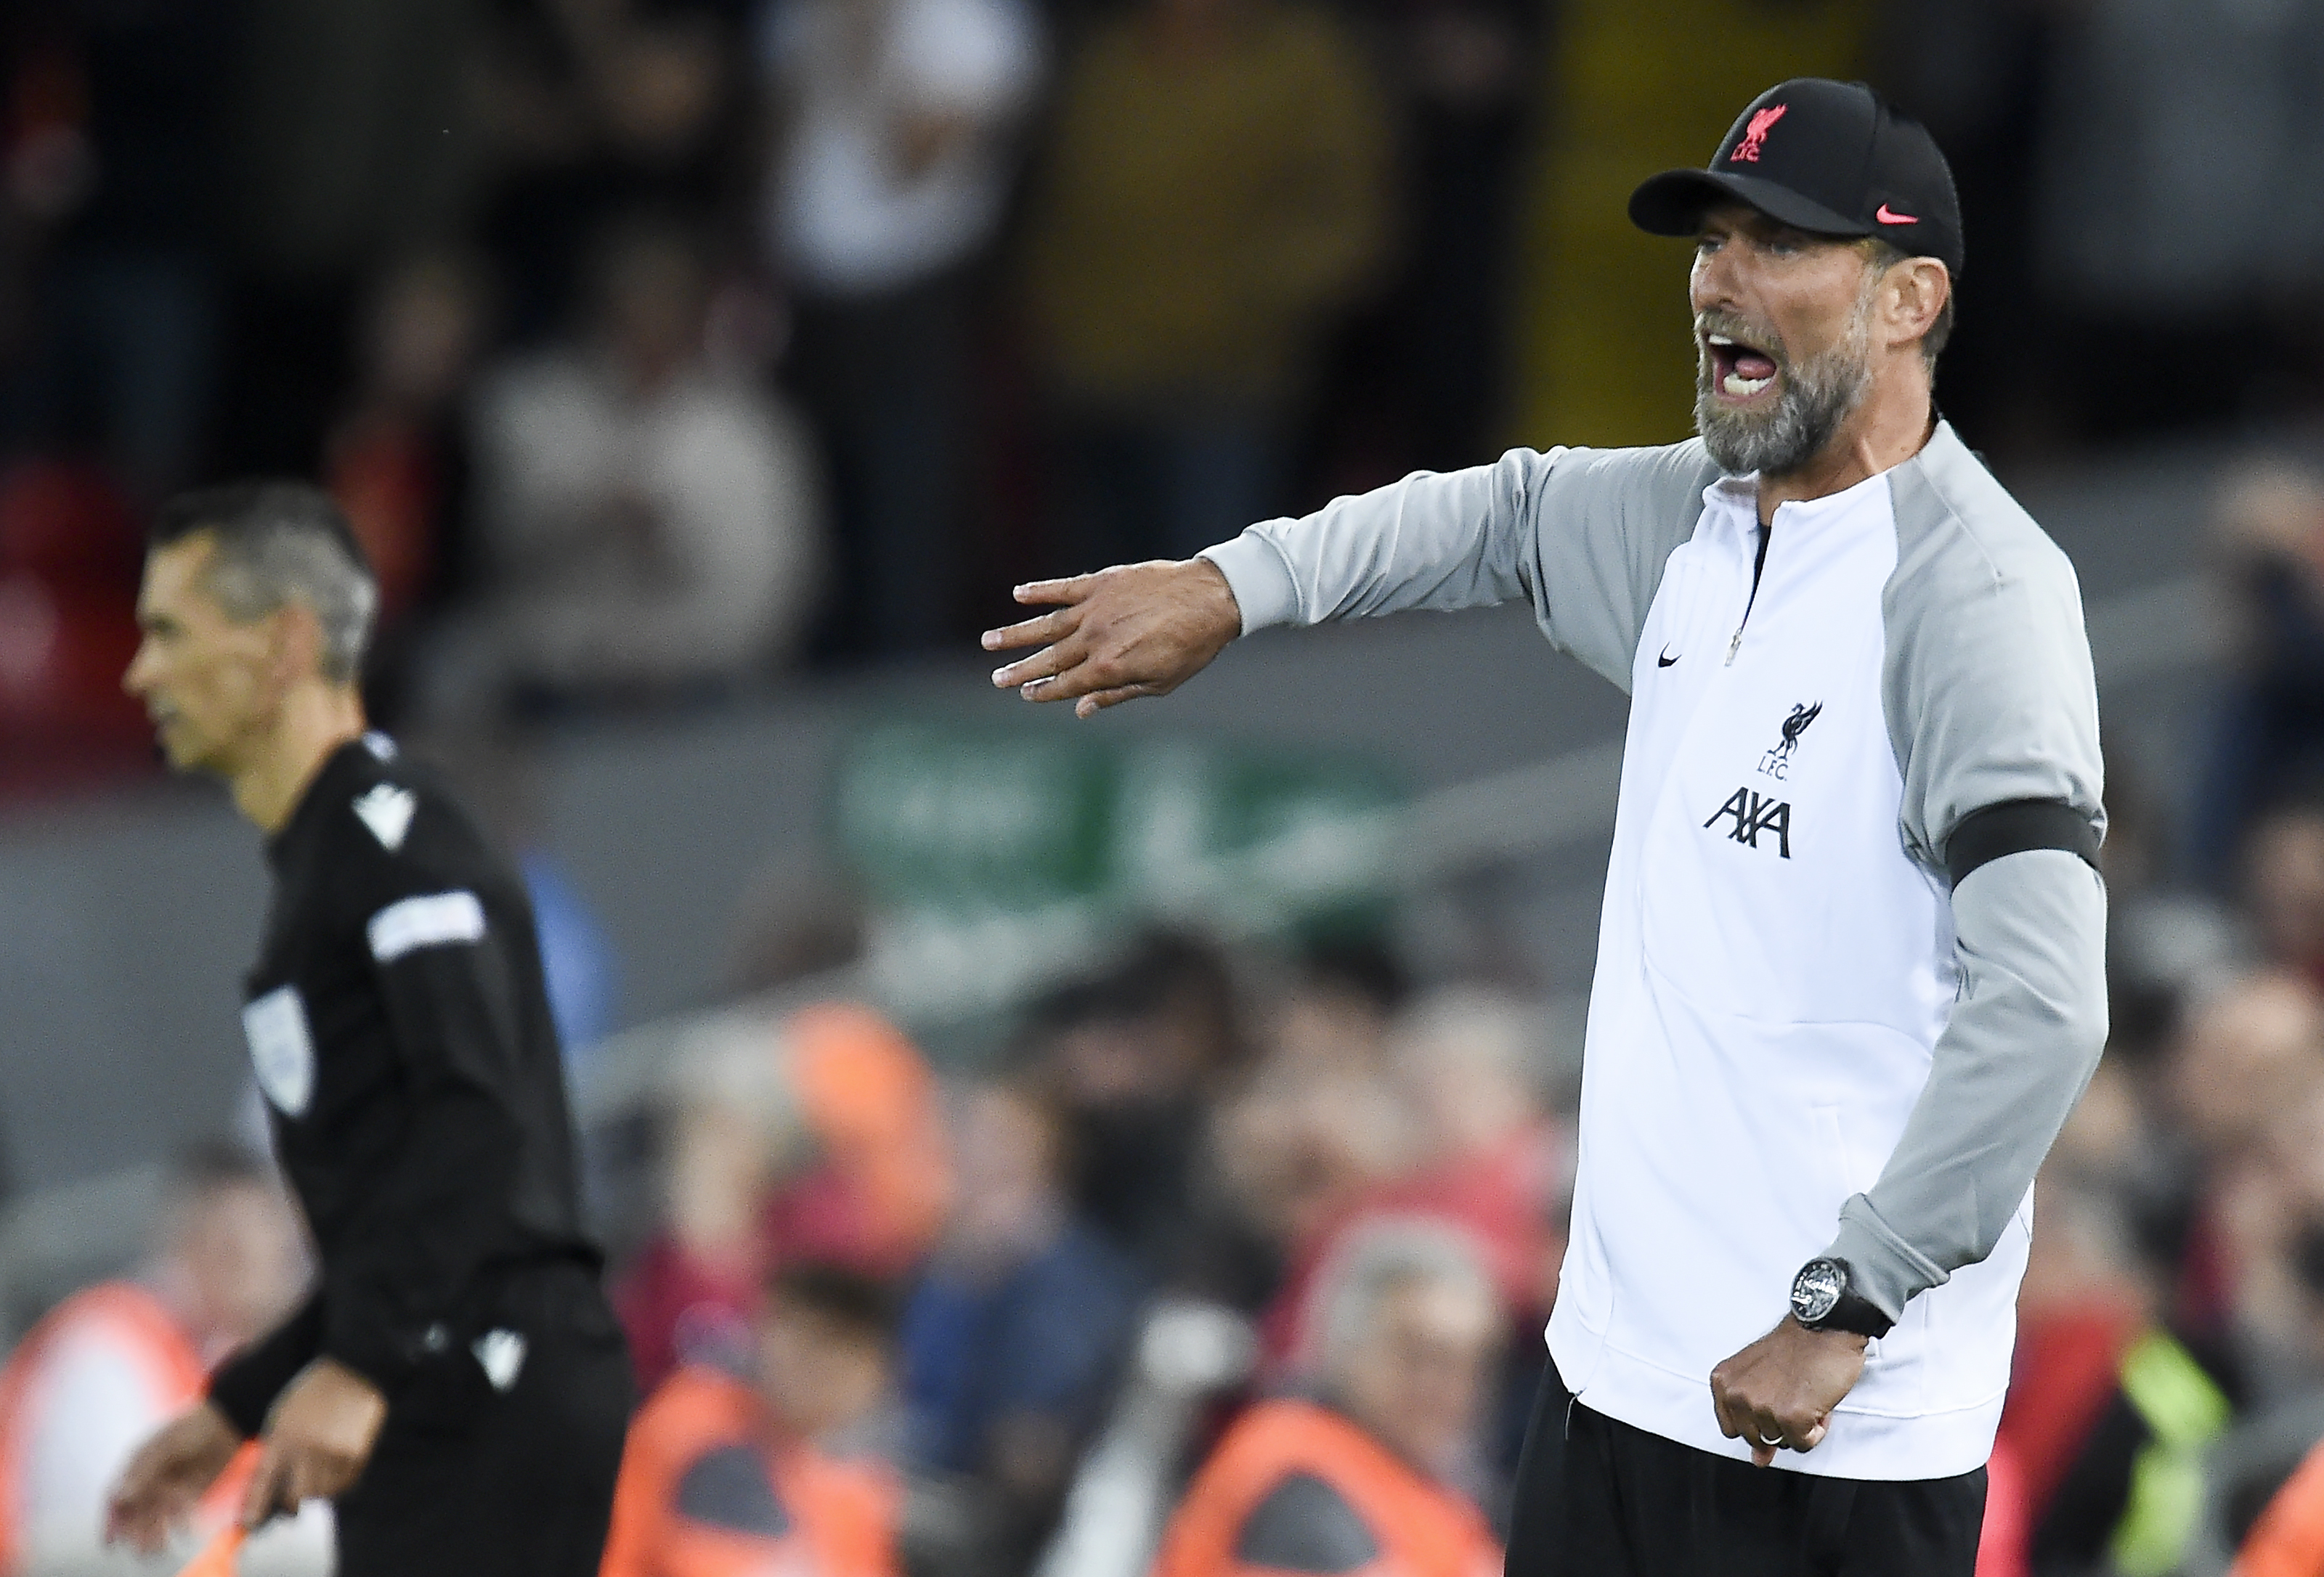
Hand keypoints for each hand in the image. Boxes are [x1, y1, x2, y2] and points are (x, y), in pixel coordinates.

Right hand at [105, 1401, 242, 1553]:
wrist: (228, 1421)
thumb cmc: (192, 1428)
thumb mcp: (166, 1448)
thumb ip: (143, 1473)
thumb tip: (119, 1497)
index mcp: (136, 1465)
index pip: (115, 1497)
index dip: (110, 1521)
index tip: (110, 1543)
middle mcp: (149, 1479)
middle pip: (136, 1512)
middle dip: (135, 1533)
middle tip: (141, 1551)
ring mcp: (168, 1486)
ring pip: (155, 1516)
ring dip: (154, 1533)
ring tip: (158, 1550)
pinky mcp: (188, 1492)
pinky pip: (178, 1512)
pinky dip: (179, 1523)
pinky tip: (184, 1532)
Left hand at [239, 1359, 386, 1526]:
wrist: (353, 1372)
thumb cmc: (311, 1396)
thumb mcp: (282, 1418)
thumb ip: (275, 1452)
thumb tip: (271, 1492)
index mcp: (282, 1437)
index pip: (263, 1484)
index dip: (255, 1510)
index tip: (251, 1524)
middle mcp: (307, 1448)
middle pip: (297, 1497)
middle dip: (294, 1499)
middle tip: (294, 1492)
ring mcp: (334, 1452)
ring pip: (324, 1493)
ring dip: (320, 1488)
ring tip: (321, 1466)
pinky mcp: (359, 1453)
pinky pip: (347, 1483)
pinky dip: (340, 1480)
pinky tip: (338, 1459)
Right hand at [983, 559, 1242, 717]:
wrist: (1212, 599)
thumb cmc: (1192, 647)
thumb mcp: (1159, 683)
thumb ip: (1116, 694)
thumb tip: (1082, 711)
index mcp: (1108, 668)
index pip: (1065, 685)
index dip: (1043, 692)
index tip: (1026, 695)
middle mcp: (1095, 640)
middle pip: (1048, 658)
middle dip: (1020, 670)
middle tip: (996, 678)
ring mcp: (1095, 609)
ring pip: (1045, 625)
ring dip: (1015, 634)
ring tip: (989, 641)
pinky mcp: (1101, 583)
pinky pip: (1062, 588)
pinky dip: (1039, 591)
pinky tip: (1019, 594)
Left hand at [1709, 1316, 1867, 1466]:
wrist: (1825, 1326)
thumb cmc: (1796, 1345)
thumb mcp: (1761, 1376)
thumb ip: (1752, 1418)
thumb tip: (1759, 1460)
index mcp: (1723, 1382)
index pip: (1732, 1429)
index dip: (1757, 1421)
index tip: (1771, 1404)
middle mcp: (1737, 1395)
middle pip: (1757, 1438)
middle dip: (1779, 1423)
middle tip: (1793, 1394)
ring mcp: (1761, 1407)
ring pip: (1782, 1442)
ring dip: (1800, 1425)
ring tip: (1805, 1394)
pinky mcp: (1789, 1416)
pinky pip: (1803, 1444)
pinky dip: (1816, 1430)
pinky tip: (1818, 1403)